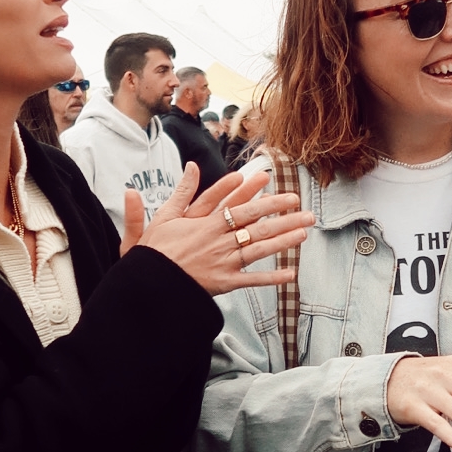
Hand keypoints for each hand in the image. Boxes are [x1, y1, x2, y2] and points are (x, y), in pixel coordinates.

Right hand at [124, 165, 313, 295]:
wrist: (147, 285)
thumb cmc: (153, 252)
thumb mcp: (163, 217)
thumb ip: (181, 192)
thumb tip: (190, 166)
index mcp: (205, 224)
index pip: (235, 204)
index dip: (254, 191)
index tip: (269, 179)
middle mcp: (218, 240)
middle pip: (255, 224)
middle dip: (280, 214)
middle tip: (301, 206)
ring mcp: (224, 262)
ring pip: (259, 248)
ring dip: (283, 240)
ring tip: (304, 232)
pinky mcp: (224, 283)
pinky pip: (252, 280)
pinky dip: (272, 277)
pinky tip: (290, 273)